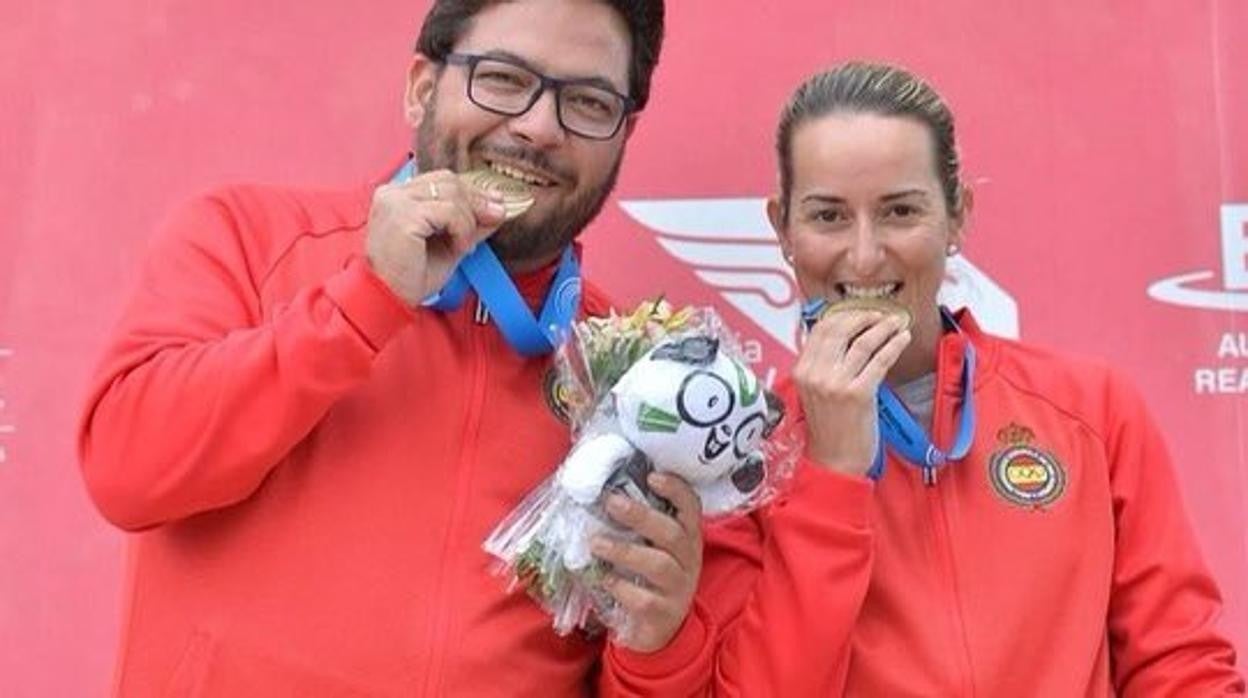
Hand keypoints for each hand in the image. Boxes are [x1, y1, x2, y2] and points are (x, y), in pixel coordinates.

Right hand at [364, 169, 506, 305]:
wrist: (389, 300)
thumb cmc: (410, 277)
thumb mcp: (449, 245)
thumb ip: (469, 224)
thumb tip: (497, 210)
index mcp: (398, 196)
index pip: (441, 180)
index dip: (472, 190)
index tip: (495, 203)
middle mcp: (393, 193)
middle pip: (448, 181)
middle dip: (477, 200)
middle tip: (496, 216)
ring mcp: (396, 202)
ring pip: (451, 193)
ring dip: (468, 220)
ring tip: (465, 245)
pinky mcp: (404, 215)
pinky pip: (449, 211)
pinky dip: (462, 229)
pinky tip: (459, 248)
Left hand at [591, 473, 702, 652]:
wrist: (660, 629)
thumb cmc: (650, 577)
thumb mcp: (652, 547)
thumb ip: (636, 525)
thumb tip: (601, 493)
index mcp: (687, 537)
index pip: (691, 507)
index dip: (676, 490)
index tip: (653, 476)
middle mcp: (688, 560)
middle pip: (674, 534)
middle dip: (642, 516)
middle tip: (612, 503)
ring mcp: (679, 588)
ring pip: (659, 565)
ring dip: (625, 551)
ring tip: (596, 542)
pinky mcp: (664, 613)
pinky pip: (645, 600)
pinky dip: (621, 587)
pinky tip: (604, 579)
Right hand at [792, 311, 910, 475]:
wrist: (835, 461)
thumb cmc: (829, 427)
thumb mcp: (814, 391)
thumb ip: (821, 364)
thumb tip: (843, 335)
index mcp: (801, 370)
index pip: (820, 329)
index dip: (843, 314)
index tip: (860, 312)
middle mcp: (815, 374)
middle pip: (840, 329)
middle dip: (864, 316)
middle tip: (880, 314)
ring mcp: (835, 384)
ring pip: (862, 342)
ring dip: (883, 327)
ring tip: (896, 322)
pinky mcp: (858, 394)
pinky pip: (879, 360)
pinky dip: (893, 345)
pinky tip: (902, 338)